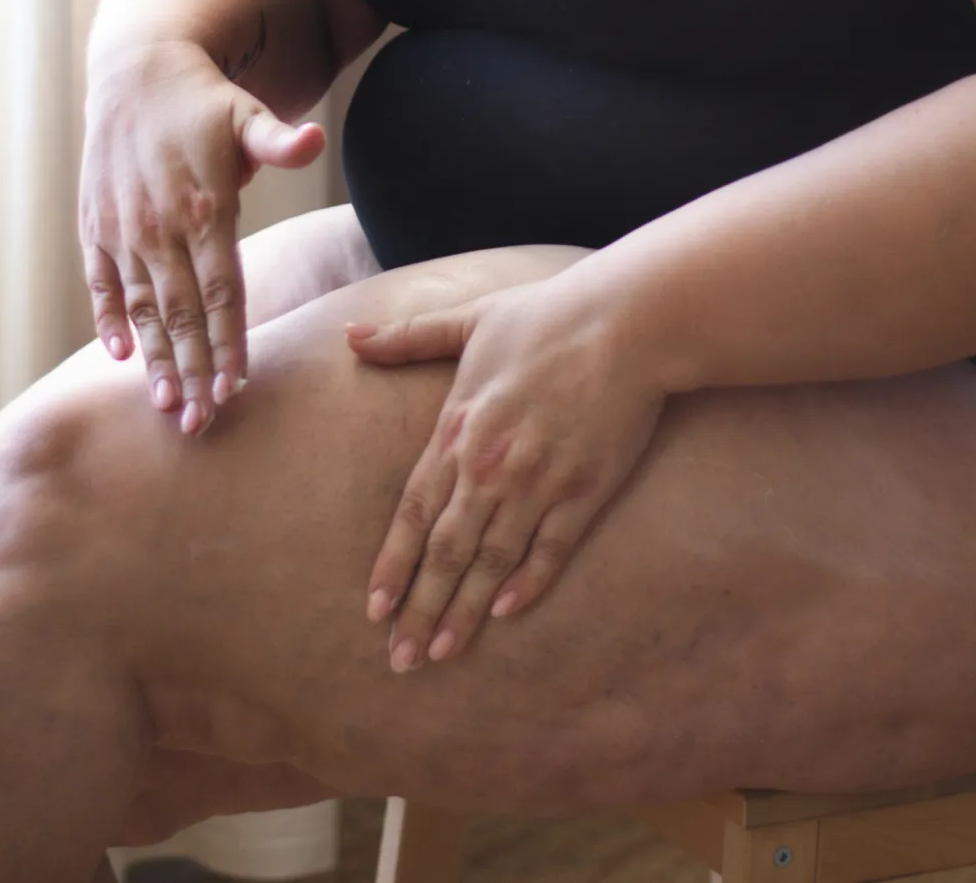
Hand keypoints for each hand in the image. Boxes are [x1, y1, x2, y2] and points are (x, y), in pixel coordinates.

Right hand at [79, 39, 325, 431]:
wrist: (135, 72)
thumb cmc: (203, 102)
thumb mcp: (245, 114)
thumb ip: (278, 140)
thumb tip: (313, 140)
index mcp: (203, 208)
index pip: (220, 290)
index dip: (228, 341)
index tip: (235, 387)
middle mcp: (160, 226)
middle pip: (181, 313)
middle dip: (191, 370)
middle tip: (199, 423)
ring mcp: (123, 229)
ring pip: (140, 307)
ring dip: (153, 358)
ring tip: (164, 405)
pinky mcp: (95, 226)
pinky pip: (100, 283)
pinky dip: (108, 319)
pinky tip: (119, 356)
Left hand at [347, 275, 662, 668]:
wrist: (626, 323)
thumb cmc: (546, 316)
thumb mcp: (468, 320)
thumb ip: (407, 336)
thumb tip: (350, 337)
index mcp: (457, 428)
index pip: (413, 512)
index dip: (393, 565)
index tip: (374, 609)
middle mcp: (489, 465)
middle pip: (445, 551)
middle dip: (420, 608)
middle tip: (400, 659)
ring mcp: (537, 482)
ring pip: (491, 561)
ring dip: (464, 611)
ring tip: (442, 652)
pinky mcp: (584, 491)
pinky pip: (549, 550)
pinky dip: (527, 584)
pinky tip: (505, 615)